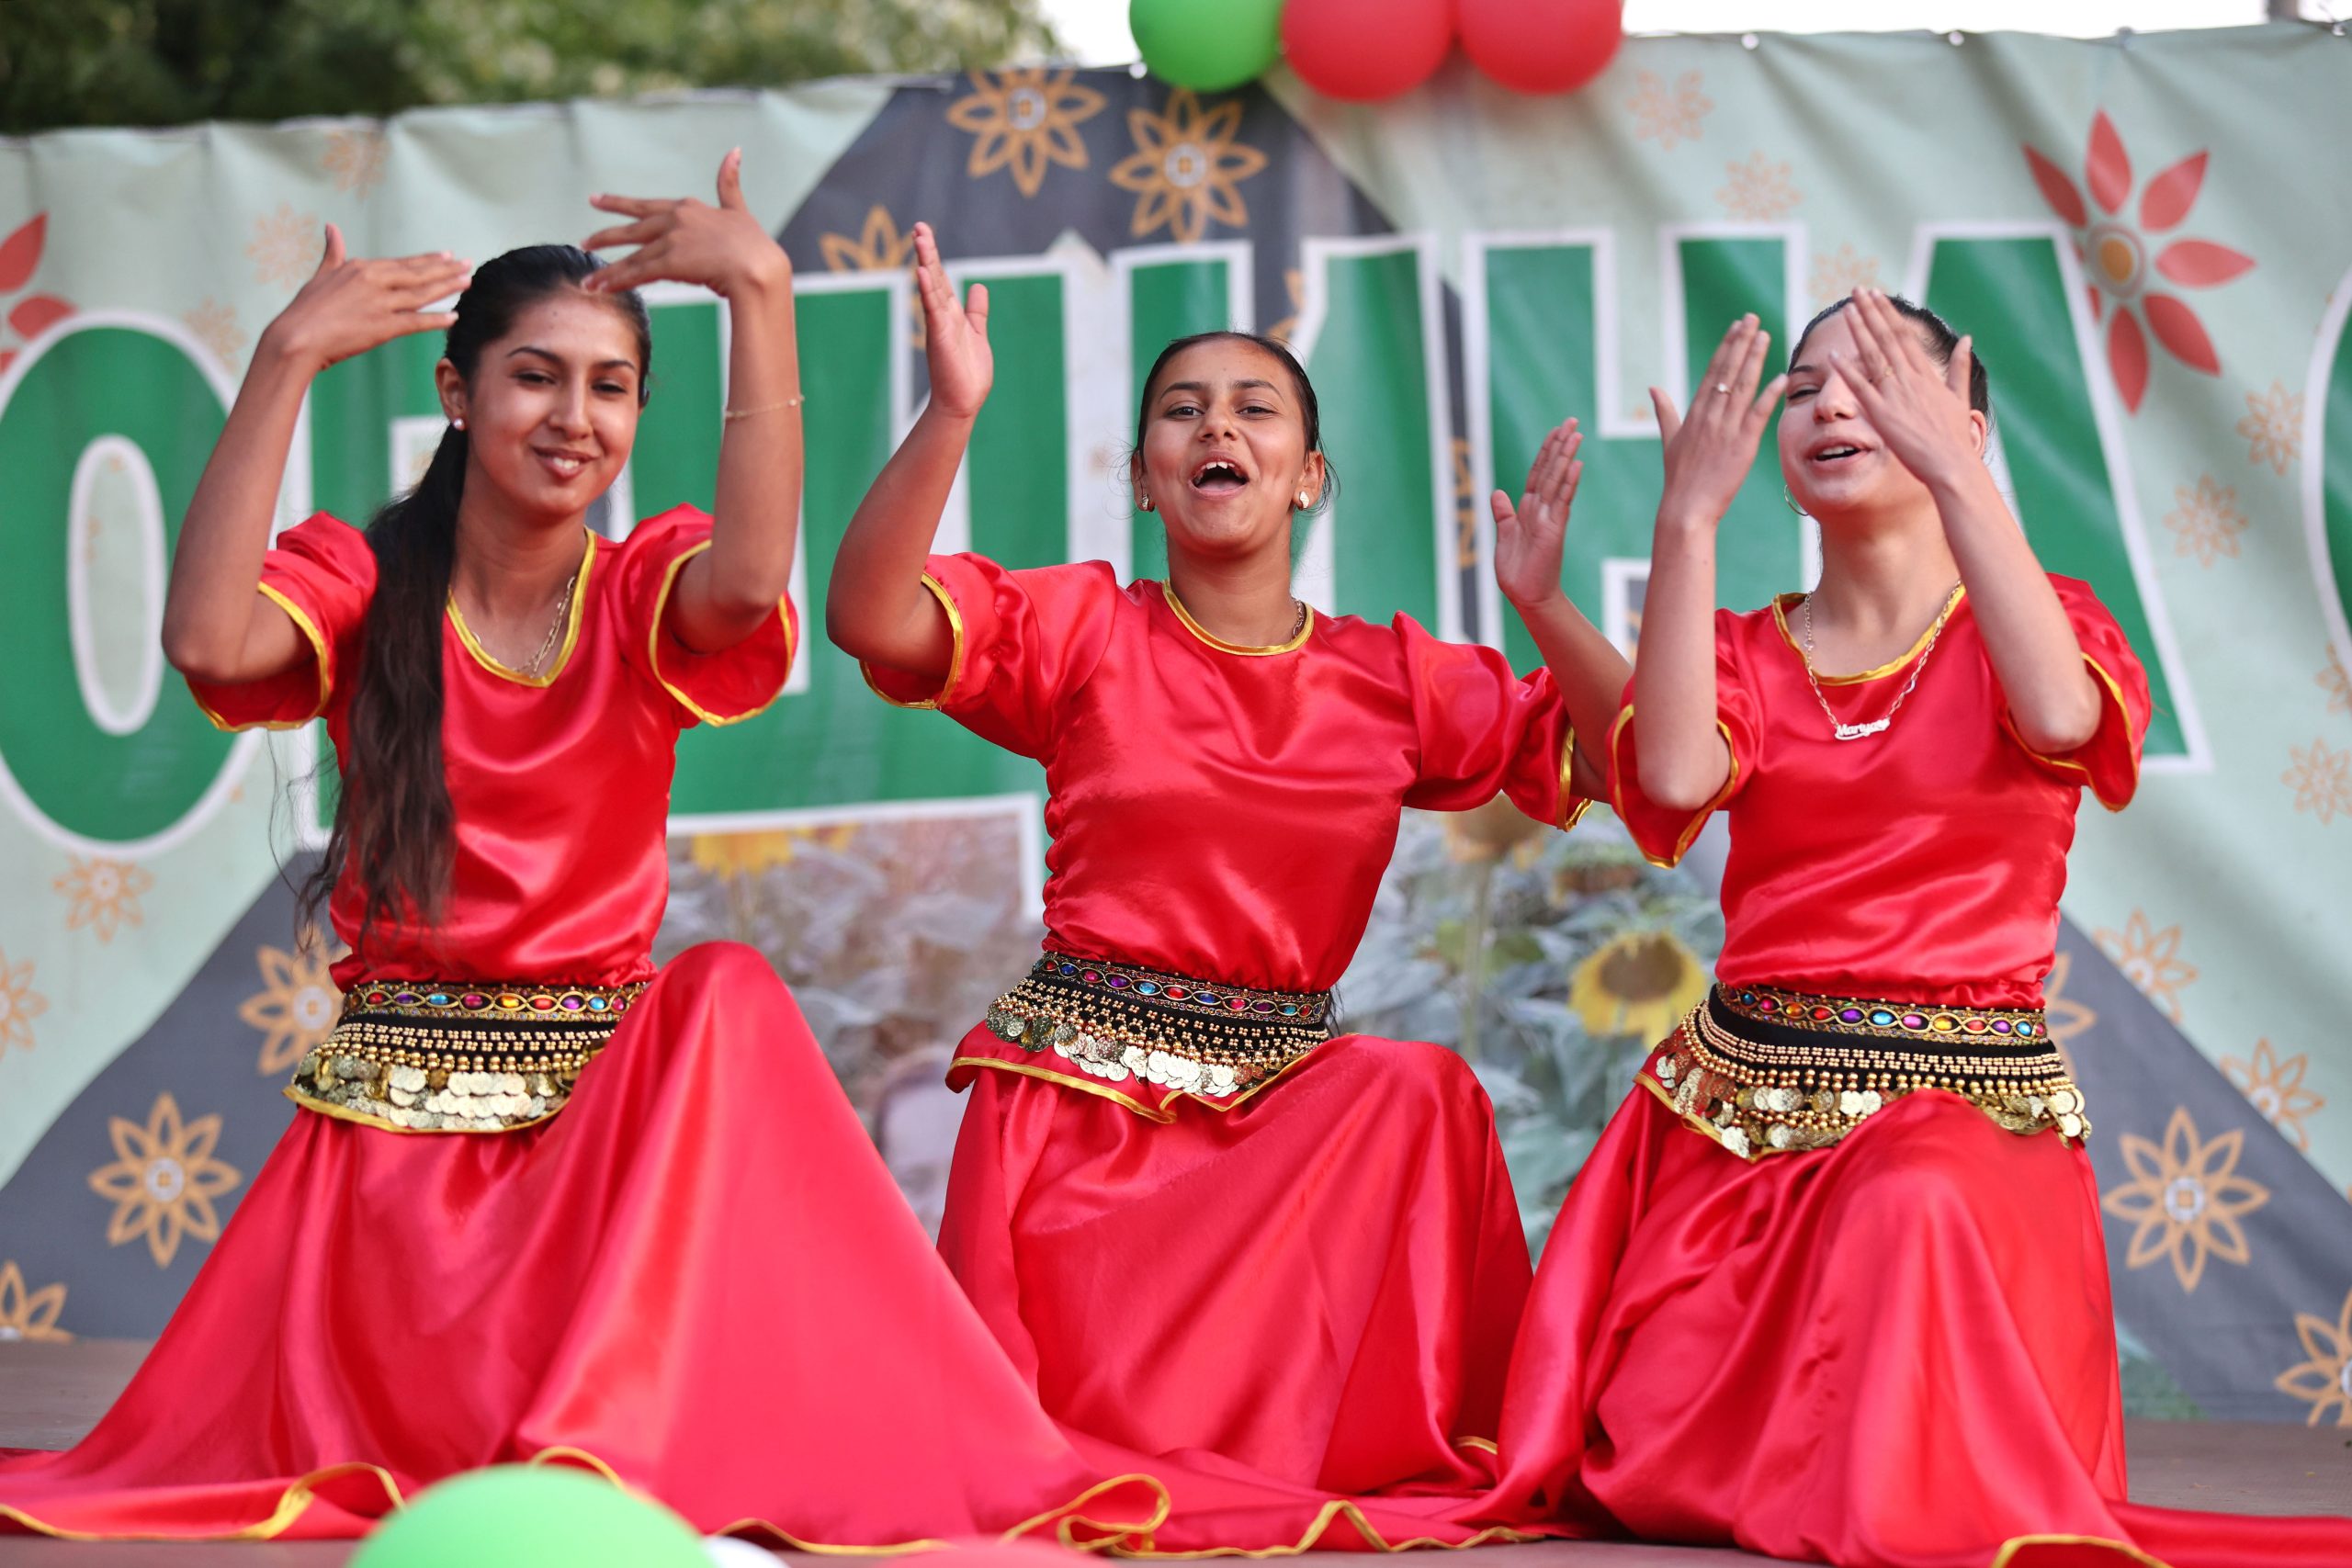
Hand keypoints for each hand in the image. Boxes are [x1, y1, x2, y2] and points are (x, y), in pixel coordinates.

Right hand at [258, 226, 469, 375]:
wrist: (296, 337)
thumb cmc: (306, 309)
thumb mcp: (322, 273)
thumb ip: (333, 252)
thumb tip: (330, 227)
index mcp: (361, 268)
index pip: (403, 263)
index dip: (427, 260)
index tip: (447, 255)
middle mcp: (374, 281)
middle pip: (418, 274)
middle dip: (446, 269)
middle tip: (469, 264)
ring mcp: (380, 304)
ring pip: (422, 294)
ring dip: (448, 288)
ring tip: (468, 282)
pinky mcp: (383, 327)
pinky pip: (416, 322)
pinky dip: (436, 319)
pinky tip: (454, 316)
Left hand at [583, 148, 788, 299]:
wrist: (759, 267)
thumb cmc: (754, 244)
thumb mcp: (738, 209)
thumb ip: (730, 184)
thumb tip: (734, 150)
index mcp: (688, 208)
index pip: (646, 206)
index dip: (619, 203)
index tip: (597, 200)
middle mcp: (675, 220)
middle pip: (632, 230)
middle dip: (605, 236)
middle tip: (584, 242)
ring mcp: (671, 241)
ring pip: (632, 256)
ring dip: (608, 271)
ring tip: (588, 281)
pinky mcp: (670, 262)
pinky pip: (638, 273)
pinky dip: (617, 281)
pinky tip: (600, 288)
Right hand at [912, 221, 991, 419]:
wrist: (963, 401)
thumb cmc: (968, 371)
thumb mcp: (976, 332)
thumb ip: (976, 311)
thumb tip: (978, 287)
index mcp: (950, 313)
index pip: (940, 277)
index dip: (934, 255)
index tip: (924, 232)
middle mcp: (942, 315)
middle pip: (934, 276)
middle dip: (927, 251)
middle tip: (919, 226)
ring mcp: (939, 324)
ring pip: (931, 287)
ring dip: (926, 262)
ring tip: (920, 238)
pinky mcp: (939, 337)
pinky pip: (932, 309)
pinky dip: (927, 290)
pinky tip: (922, 272)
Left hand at [1492, 418, 1581, 608]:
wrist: (1526, 595)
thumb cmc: (1517, 569)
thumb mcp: (1505, 535)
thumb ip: (1503, 514)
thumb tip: (1497, 493)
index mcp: (1528, 508)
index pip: (1538, 472)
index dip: (1545, 451)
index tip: (1555, 430)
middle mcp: (1541, 508)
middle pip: (1550, 470)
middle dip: (1559, 444)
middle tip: (1572, 420)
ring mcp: (1549, 517)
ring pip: (1557, 480)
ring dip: (1565, 457)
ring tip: (1575, 434)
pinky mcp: (1554, 530)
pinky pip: (1562, 502)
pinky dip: (1568, 483)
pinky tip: (1576, 465)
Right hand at [1651, 314, 1786, 532]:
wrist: (1686, 507)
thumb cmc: (1679, 477)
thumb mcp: (1670, 440)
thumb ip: (1665, 411)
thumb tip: (1653, 388)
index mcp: (1695, 412)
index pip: (1713, 371)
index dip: (1726, 346)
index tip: (1736, 326)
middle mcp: (1710, 415)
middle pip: (1728, 371)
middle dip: (1742, 342)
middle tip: (1753, 318)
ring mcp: (1726, 429)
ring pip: (1743, 386)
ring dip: (1755, 359)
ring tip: (1765, 335)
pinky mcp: (1742, 445)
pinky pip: (1758, 415)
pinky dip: (1769, 395)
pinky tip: (1780, 377)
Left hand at [1832, 287, 1980, 489]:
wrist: (1951, 464)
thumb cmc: (1954, 437)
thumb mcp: (1960, 397)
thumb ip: (1961, 367)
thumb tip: (1967, 338)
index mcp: (1927, 374)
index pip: (1904, 335)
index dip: (1888, 314)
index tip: (1877, 295)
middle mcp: (1910, 379)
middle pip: (1887, 337)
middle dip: (1871, 311)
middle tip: (1857, 290)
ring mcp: (1895, 395)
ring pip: (1873, 355)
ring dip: (1859, 330)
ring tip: (1847, 309)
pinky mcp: (1881, 415)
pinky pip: (1859, 388)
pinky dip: (1845, 371)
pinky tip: (1832, 354)